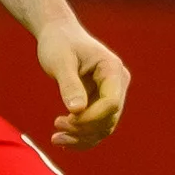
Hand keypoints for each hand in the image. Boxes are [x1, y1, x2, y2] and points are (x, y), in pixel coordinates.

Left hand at [38, 20, 129, 149]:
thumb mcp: (60, 61)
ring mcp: (111, 93)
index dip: (90, 118)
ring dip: (82, 137)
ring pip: (104, 127)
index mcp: (113, 69)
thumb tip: (77, 110)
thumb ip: (69, 85)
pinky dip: (81, 136)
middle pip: (109, 118)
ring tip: (56, 138)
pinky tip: (63, 140)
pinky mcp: (101, 101)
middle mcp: (117, 83)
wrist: (58, 34)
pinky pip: (96, 125)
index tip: (65, 119)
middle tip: (56, 127)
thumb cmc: (58, 43)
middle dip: (83, 129)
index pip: (111, 103)